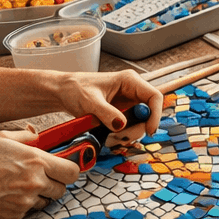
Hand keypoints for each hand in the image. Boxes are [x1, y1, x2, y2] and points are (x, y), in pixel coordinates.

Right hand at [0, 129, 81, 218]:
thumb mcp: (0, 138)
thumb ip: (25, 137)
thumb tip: (37, 135)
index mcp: (35, 161)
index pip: (72, 171)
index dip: (69, 170)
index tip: (63, 169)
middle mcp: (34, 182)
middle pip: (61, 189)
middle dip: (53, 184)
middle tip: (37, 178)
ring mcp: (25, 202)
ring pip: (45, 202)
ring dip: (37, 196)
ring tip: (15, 186)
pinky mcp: (14, 217)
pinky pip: (27, 212)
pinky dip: (20, 206)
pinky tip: (4, 196)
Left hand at [44, 70, 163, 147]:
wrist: (63, 93)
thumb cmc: (75, 89)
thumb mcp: (89, 102)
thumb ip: (106, 113)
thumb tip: (122, 125)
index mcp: (129, 81)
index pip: (154, 97)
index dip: (155, 114)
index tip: (148, 130)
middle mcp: (132, 91)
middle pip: (149, 113)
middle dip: (139, 128)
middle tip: (122, 137)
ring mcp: (128, 103)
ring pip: (140, 122)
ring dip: (130, 133)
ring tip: (111, 136)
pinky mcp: (122, 113)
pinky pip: (130, 126)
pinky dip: (123, 134)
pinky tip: (110, 135)